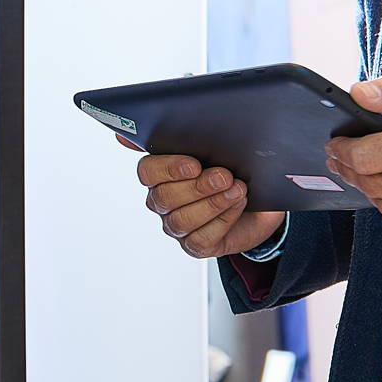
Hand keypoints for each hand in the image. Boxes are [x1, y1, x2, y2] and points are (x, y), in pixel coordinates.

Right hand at [126, 138, 286, 259]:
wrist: (259, 201)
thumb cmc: (230, 171)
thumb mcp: (210, 149)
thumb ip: (175, 138)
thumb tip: (123, 136)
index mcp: (159, 175)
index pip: (147, 172)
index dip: (169, 169)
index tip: (194, 165)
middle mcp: (163, 202)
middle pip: (164, 197)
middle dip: (198, 187)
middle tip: (224, 176)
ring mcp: (177, 226)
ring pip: (181, 220)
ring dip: (213, 203)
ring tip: (237, 190)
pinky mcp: (195, 246)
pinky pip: (200, 239)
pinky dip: (223, 220)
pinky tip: (238, 204)